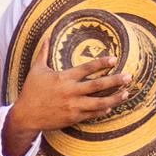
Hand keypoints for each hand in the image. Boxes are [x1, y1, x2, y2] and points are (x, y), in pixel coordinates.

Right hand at [7, 47, 127, 148]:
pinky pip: (92, 114)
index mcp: (63, 78)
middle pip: (98, 85)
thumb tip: (46, 36)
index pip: (86, 68)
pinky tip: (111, 106)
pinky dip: (102, 110)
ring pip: (99, 102)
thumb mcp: (36, 70)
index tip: (114, 59)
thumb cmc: (31, 91)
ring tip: (126, 93)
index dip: (101, 63)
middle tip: (129, 76)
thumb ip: (43, 53)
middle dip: (115, 81)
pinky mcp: (73, 118)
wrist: (26, 116)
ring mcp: (73, 106)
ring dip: (114, 98)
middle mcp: (70, 92)